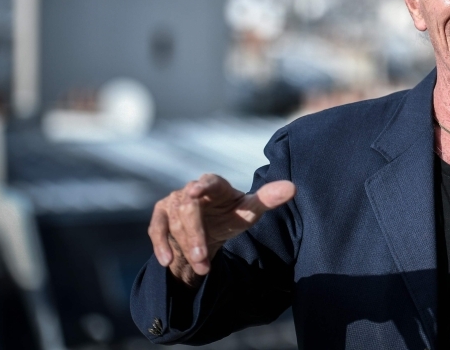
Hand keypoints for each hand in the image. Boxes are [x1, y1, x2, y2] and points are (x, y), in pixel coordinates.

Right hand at [148, 173, 295, 287]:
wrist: (207, 236)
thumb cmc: (230, 218)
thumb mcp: (249, 212)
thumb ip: (268, 199)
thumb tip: (292, 187)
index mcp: (216, 185)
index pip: (209, 182)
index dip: (202, 186)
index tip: (195, 191)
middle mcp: (191, 190)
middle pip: (189, 209)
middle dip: (195, 235)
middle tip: (202, 258)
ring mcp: (174, 202)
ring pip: (175, 223)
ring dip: (186, 247)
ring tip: (202, 266)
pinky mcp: (161, 216)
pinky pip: (157, 230)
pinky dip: (161, 245)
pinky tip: (166, 261)